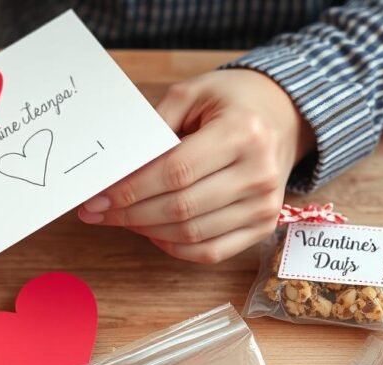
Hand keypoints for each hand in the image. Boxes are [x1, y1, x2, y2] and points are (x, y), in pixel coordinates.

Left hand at [78, 69, 314, 263]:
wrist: (284, 116)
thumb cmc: (233, 102)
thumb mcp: (193, 93)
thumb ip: (155, 127)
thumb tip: (117, 170)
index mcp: (243, 132)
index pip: (177, 171)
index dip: (132, 188)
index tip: (97, 197)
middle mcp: (259, 173)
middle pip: (182, 207)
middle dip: (130, 213)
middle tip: (97, 212)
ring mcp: (265, 205)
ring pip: (193, 234)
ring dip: (148, 231)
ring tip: (122, 218)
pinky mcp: (263, 226)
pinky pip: (211, 252)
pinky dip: (175, 248)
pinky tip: (153, 232)